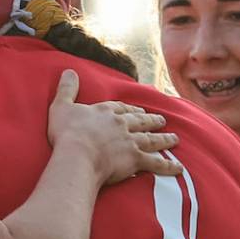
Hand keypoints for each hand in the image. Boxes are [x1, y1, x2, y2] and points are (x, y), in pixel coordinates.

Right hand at [47, 69, 181, 183]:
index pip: (122, 108)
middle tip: (161, 120)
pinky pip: (155, 163)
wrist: (78, 155)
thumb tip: (69, 71)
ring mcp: (131, 141)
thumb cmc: (67, 133)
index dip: (130, 110)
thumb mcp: (61, 106)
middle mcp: (122, 124)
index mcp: (106, 112)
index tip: (138, 110)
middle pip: (141, 121)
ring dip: (164, 139)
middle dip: (152, 120)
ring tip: (174, 139)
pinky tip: (178, 167)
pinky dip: (168, 165)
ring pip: (152, 139)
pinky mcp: (135, 159)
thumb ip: (67, 89)